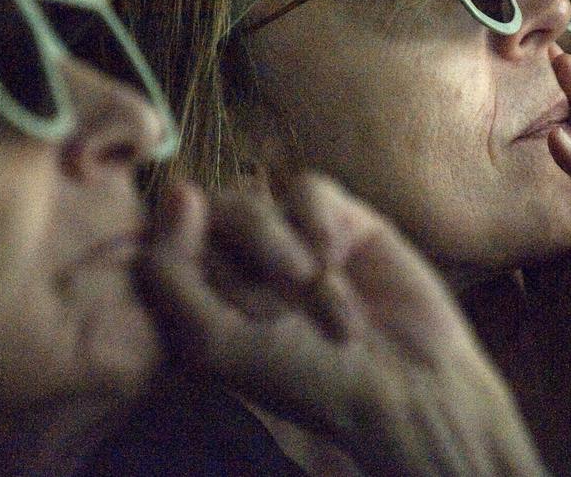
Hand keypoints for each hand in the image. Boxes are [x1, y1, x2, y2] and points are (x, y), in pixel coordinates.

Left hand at [144, 169, 549, 476]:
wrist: (404, 383)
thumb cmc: (307, 379)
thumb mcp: (215, 341)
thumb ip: (172, 272)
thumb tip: (178, 190)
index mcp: (206, 298)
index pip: (166, 241)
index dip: (179, 241)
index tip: (208, 263)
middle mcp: (243, 266)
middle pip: (210, 214)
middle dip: (245, 253)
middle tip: (280, 302)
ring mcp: (292, 239)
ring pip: (256, 201)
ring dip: (284, 250)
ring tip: (320, 295)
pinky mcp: (338, 220)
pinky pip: (306, 188)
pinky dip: (316, 223)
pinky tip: (336, 260)